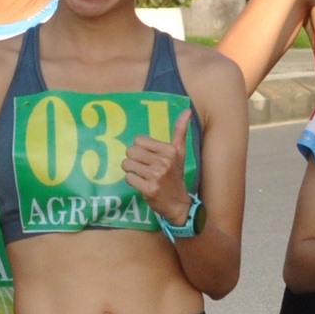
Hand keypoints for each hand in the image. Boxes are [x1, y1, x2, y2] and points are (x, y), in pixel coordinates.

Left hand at [124, 108, 194, 224]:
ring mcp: (156, 176)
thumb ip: (180, 131)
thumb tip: (187, 110)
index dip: (140, 149)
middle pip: (130, 151)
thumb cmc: (175, 176)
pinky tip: (142, 185)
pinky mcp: (149, 189)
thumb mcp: (180, 153)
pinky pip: (128, 178)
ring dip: (132, 171)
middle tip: (143, 168)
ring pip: (127, 164)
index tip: (150, 158)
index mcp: (170, 150)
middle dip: (133, 160)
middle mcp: (164, 162)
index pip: (139, 140)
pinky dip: (132, 182)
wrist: (178, 203)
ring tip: (143, 176)